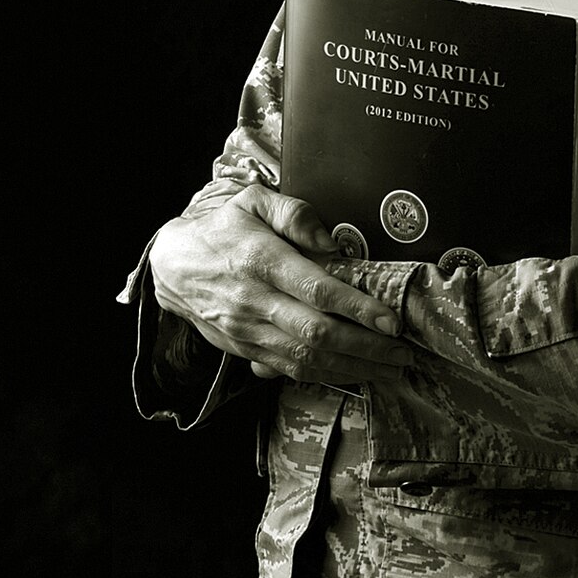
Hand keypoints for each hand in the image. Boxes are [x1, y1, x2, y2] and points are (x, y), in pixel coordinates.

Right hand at [149, 184, 409, 384]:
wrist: (172, 266)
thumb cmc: (221, 230)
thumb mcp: (252, 202)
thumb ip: (294, 213)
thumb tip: (331, 240)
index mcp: (260, 260)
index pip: (316, 291)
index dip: (358, 308)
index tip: (392, 320)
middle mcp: (253, 301)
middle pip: (317, 333)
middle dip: (367, 348)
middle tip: (404, 353)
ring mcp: (246, 330)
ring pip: (306, 359)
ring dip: (353, 369)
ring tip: (390, 369)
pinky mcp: (243, 349)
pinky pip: (289, 369)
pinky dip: (326, 376)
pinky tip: (355, 373)